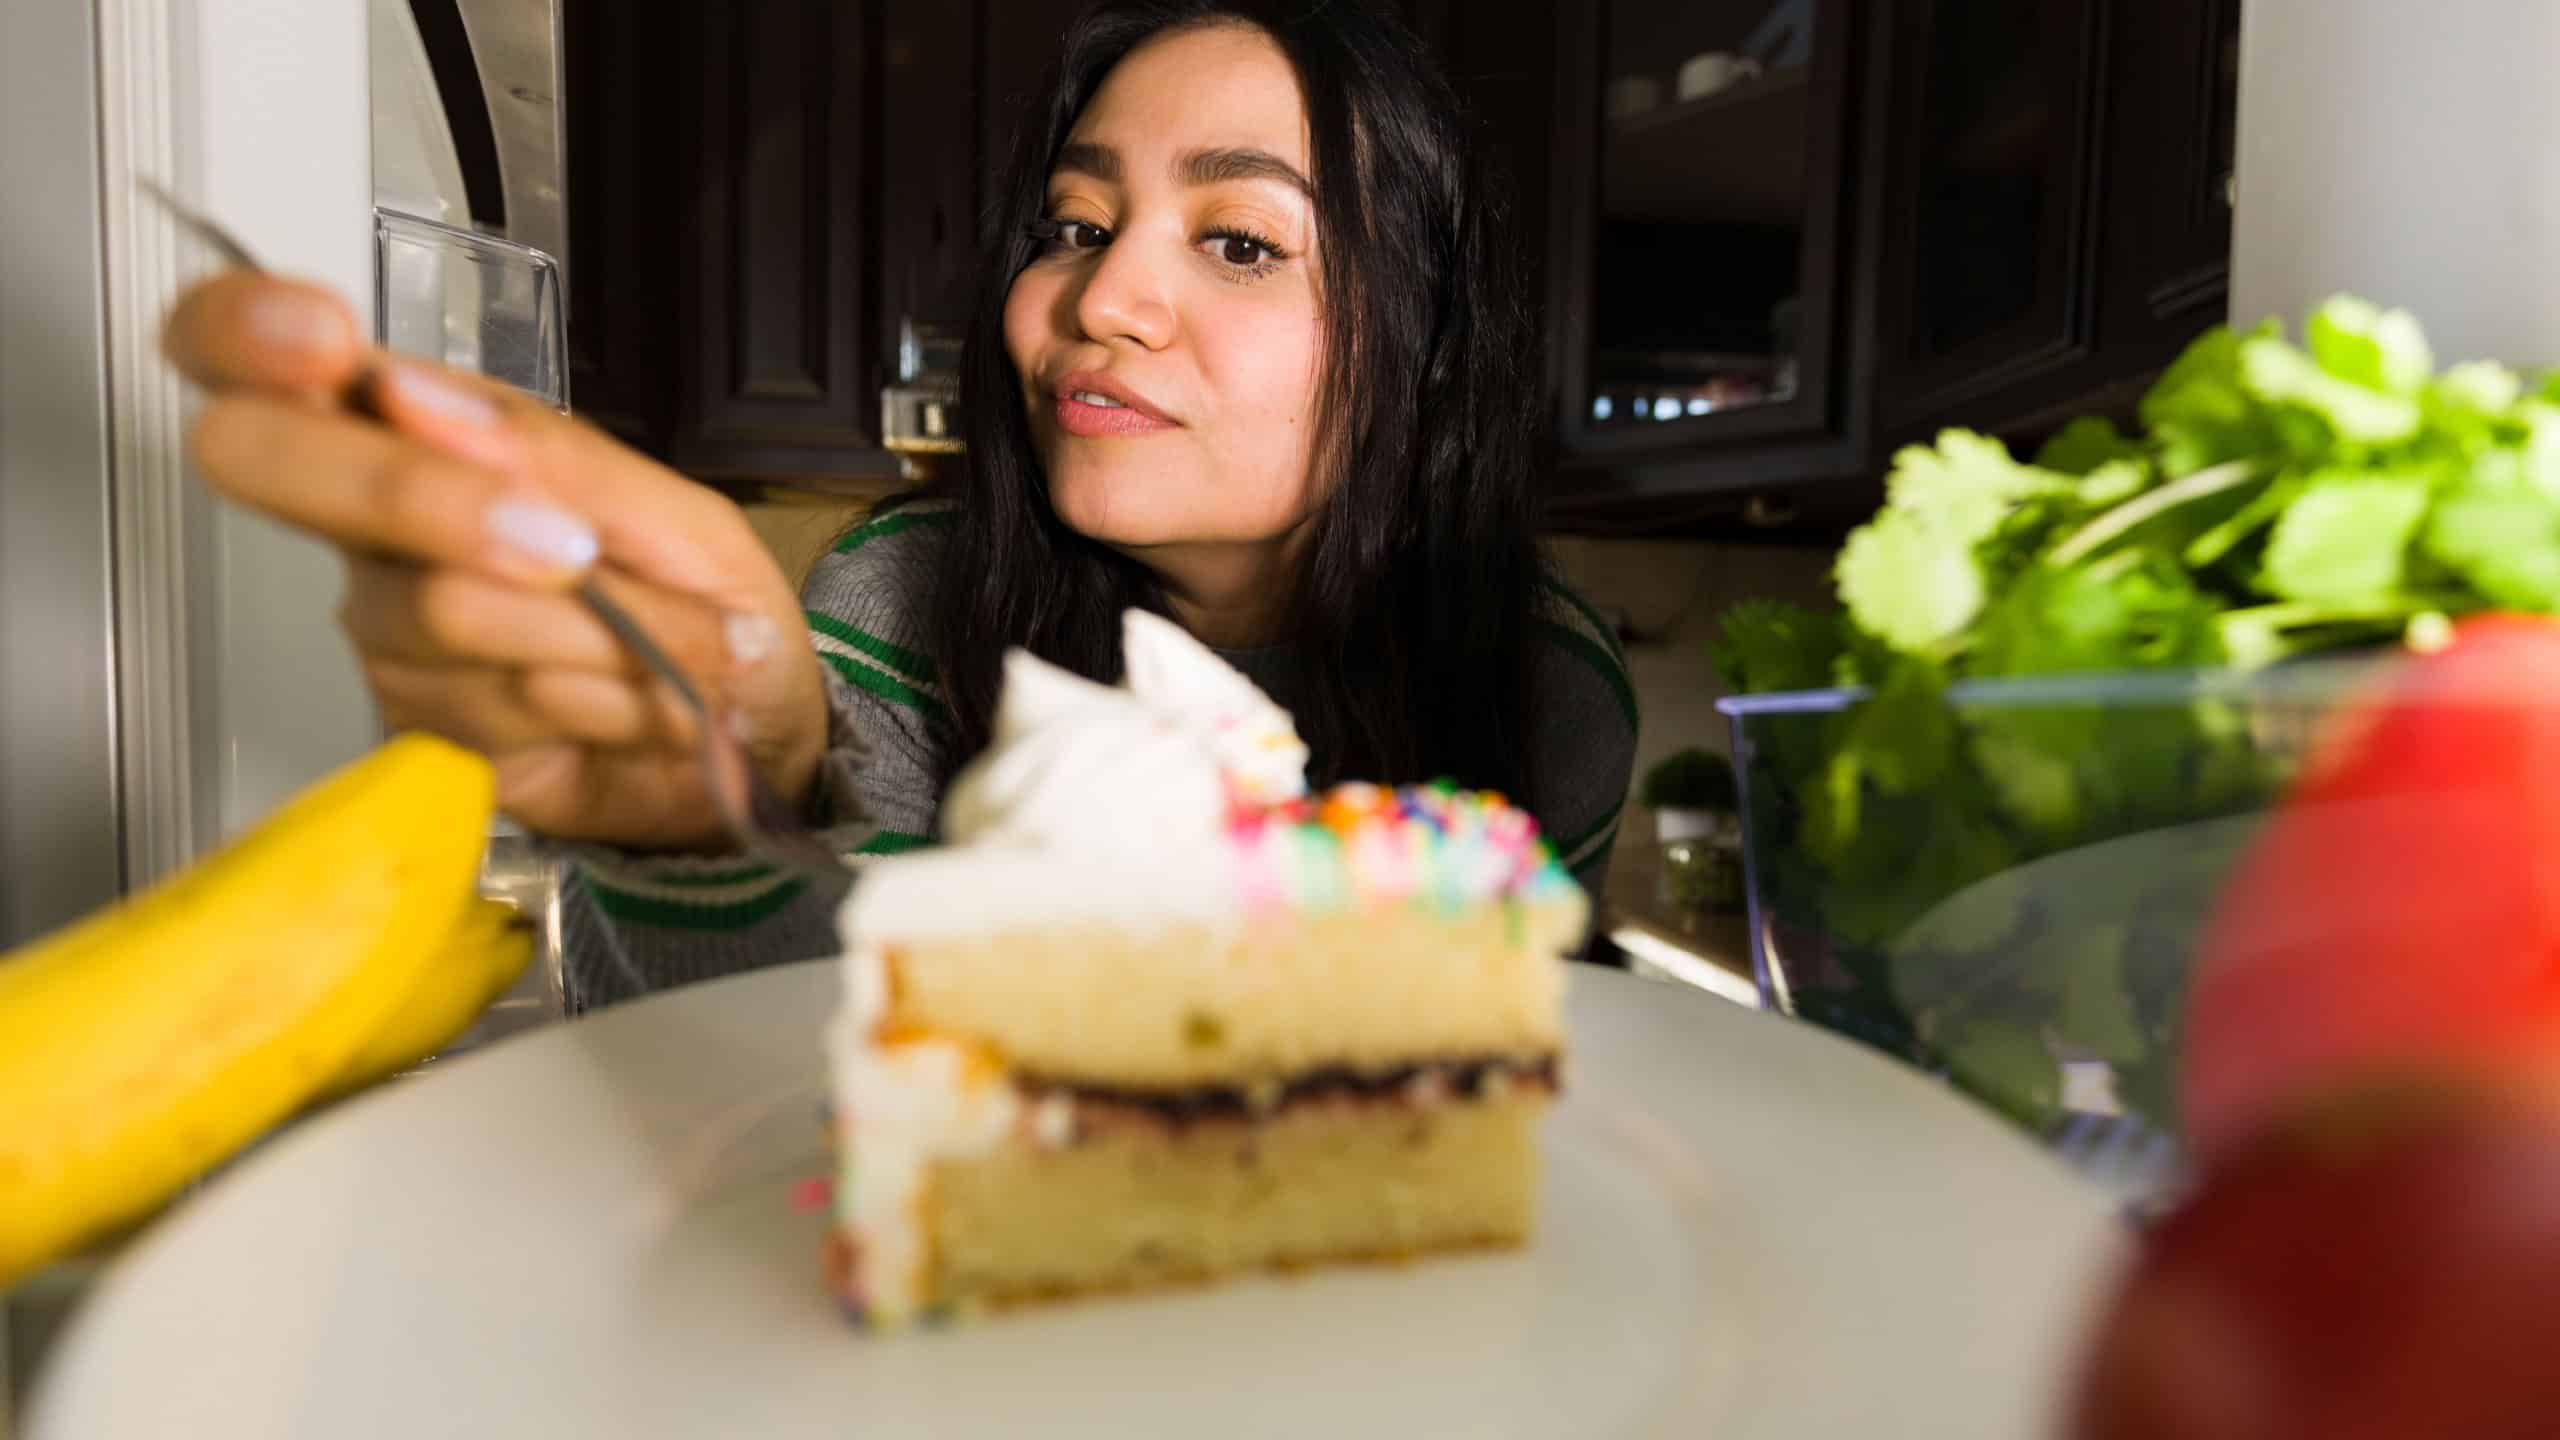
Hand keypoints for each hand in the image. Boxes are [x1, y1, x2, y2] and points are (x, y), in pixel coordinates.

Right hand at [163, 272, 829, 850]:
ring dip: (590, 636)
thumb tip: (416, 398)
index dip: (245, 329)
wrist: (753, 738)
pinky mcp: (415, 722)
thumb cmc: (709, 605)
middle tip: (568, 547)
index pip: (263, 354)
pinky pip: (487, 700)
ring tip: (647, 651)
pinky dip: (592, 704)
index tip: (321, 343)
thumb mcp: (677, 513)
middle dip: (429, 496)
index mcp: (434, 428)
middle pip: (289, 472)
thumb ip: (551, 459)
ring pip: (440, 604)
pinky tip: (619, 706)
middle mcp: (381, 521)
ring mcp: (387, 624)